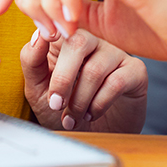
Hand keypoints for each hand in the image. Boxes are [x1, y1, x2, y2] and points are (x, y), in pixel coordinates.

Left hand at [22, 28, 146, 132]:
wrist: (91, 137)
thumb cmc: (63, 110)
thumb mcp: (37, 89)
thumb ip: (32, 61)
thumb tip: (38, 35)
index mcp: (65, 41)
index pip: (57, 28)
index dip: (47, 40)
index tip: (42, 64)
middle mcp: (92, 41)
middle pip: (78, 43)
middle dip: (62, 79)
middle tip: (55, 105)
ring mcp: (114, 54)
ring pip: (95, 68)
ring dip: (79, 100)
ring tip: (72, 118)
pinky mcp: (134, 71)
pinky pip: (116, 82)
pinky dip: (99, 103)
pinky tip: (91, 114)